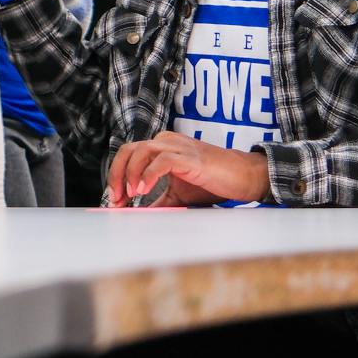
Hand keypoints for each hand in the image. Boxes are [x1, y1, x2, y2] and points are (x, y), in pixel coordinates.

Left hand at [106, 132, 269, 206]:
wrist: (242, 176)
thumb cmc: (212, 182)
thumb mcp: (177, 195)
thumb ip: (157, 202)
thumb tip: (137, 215)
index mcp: (162, 146)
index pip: (129, 155)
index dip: (116, 176)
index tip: (114, 200)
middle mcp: (167, 142)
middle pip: (129, 150)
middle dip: (116, 174)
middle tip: (116, 199)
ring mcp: (178, 147)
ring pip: (142, 151)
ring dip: (130, 174)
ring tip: (130, 195)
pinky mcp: (189, 157)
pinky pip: (162, 160)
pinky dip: (149, 175)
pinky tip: (144, 190)